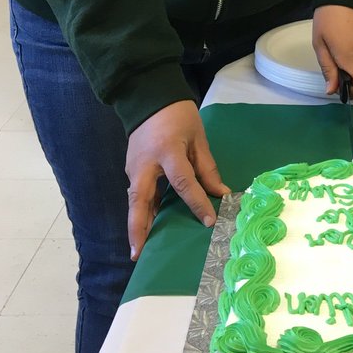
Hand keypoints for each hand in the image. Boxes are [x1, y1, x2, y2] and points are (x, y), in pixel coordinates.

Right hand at [125, 99, 229, 260]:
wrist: (149, 98)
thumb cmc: (178, 116)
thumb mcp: (197, 137)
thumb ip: (206, 168)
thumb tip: (220, 193)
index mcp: (167, 151)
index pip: (183, 182)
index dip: (196, 203)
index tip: (209, 221)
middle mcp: (145, 164)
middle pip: (139, 201)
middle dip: (138, 229)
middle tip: (138, 254)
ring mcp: (134, 168)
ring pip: (135, 201)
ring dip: (138, 224)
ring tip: (143, 249)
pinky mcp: (132, 169)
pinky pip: (138, 194)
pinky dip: (143, 211)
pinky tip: (152, 226)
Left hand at [312, 5, 352, 96]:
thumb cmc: (329, 17)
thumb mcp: (320, 43)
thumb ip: (328, 68)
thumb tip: (332, 90)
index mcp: (352, 58)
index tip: (339, 86)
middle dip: (349, 78)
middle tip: (332, 67)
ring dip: (351, 65)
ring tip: (335, 49)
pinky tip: (343, 41)